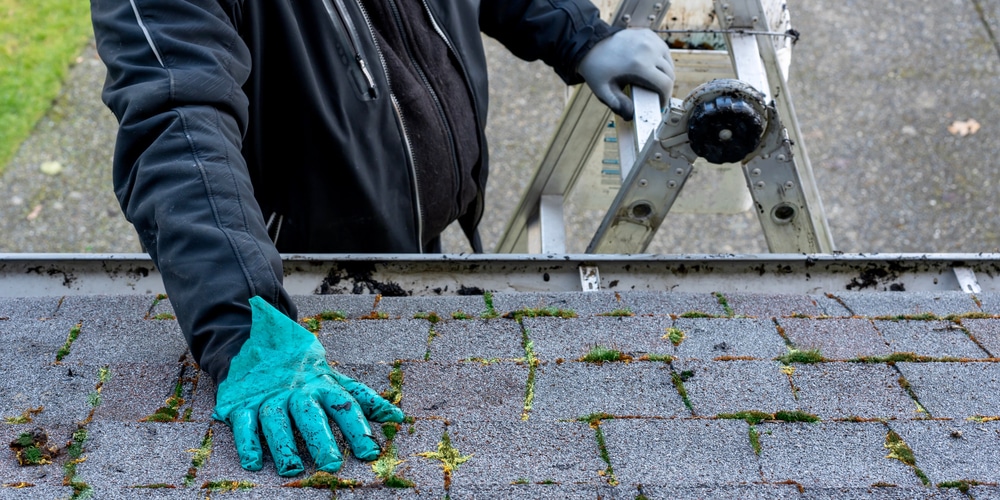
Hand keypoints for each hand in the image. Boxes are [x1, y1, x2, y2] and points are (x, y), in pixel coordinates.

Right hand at [213, 296, 404, 475]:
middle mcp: (297, 392)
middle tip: (332, 464)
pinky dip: (247, 442)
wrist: (255, 341)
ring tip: (293, 470)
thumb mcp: (334, 379)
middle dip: (321, 439)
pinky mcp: (242, 404)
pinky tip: (254, 463)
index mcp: (323, 385)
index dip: (358, 428)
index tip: (370, 452)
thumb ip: (363, 399)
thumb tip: (398, 417)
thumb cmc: (304, 371)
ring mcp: (269, 398)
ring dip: (284, 445)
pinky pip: (243, 423)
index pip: (344, 406)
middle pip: (310, 415)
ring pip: (276, 421)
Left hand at [577, 28, 674, 119]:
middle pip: (669, 74)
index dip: (665, 98)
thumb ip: (618, 105)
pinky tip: (652, 67)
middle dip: (665, 87)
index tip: (660, 104)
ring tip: (655, 82)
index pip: (665, 84)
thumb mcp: (604, 91)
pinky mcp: (649, 34)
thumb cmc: (597, 69)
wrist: (589, 45)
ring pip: (669, 62)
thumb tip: (632, 115)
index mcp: (639, 65)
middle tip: (656, 95)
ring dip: (665, 74)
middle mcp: (648, 50)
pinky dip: (661, 60)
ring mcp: (650, 40)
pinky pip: (663, 51)